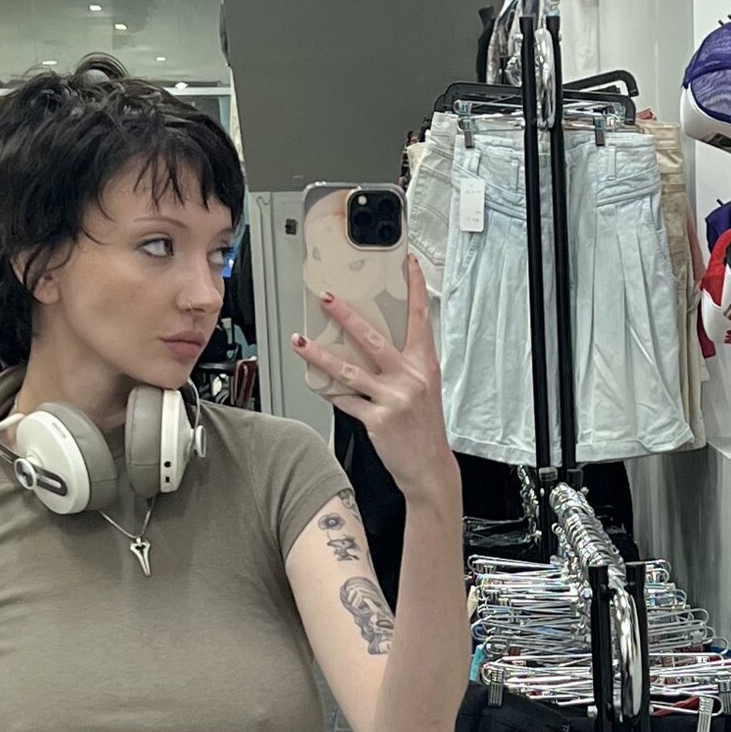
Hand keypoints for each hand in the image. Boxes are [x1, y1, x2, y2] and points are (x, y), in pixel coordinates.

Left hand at [294, 256, 459, 511]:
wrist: (429, 467)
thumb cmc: (425, 428)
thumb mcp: (424, 389)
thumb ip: (404, 366)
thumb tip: (373, 346)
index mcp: (424, 365)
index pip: (420, 318)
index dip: (414, 288)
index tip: (407, 263)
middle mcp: (409, 378)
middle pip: (372, 338)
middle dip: (345, 315)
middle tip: (326, 297)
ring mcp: (392, 399)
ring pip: (349, 370)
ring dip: (320, 355)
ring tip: (300, 342)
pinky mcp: (377, 420)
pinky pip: (346, 401)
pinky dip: (329, 391)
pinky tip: (315, 382)